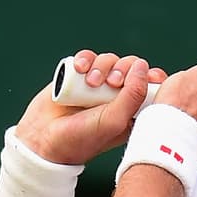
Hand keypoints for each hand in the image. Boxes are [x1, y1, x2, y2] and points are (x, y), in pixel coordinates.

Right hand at [13, 51, 167, 165]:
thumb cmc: (82, 138)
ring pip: (109, 60)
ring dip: (101, 66)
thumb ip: (133, 94)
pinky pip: (88, 57)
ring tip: (90, 82)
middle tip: (112, 83)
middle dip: (123, 69)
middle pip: (131, 67)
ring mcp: (98, 86)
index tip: (150, 78)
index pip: (152, 87)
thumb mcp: (115, 120)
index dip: (152, 77)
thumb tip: (142, 66)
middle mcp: (116, 97)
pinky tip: (79, 69)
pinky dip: (85, 59)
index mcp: (132, 112)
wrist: (44, 139)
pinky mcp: (79, 77)